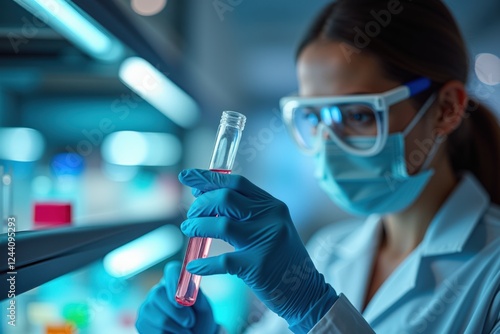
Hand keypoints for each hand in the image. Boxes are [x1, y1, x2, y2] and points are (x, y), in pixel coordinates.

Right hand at [135, 261, 218, 333]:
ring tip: (186, 331)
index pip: (172, 270)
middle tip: (190, 322)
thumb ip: (198, 297)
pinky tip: (173, 333)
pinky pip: (154, 331)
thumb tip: (190, 287)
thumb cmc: (200, 319)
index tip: (181, 300)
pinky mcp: (141, 322)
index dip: (174, 282)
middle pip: (158, 293)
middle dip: (176, 312)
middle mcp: (158, 290)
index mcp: (175, 281)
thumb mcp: (204, 308)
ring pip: (158, 317)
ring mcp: (147, 306)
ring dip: (176, 327)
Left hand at [179, 169, 337, 332]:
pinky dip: (204, 262)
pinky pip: (222, 260)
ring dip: (198, 226)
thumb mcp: (269, 227)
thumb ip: (244, 211)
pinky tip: (194, 264)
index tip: (187, 177)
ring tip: (188, 230)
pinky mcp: (257, 266)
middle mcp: (271, 218)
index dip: (208, 179)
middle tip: (191, 215)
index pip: (236, 183)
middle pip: (226, 199)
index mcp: (272, 206)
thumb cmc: (280, 258)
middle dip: (201, 204)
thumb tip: (205, 196)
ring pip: (221, 225)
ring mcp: (265, 241)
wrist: (305, 291)